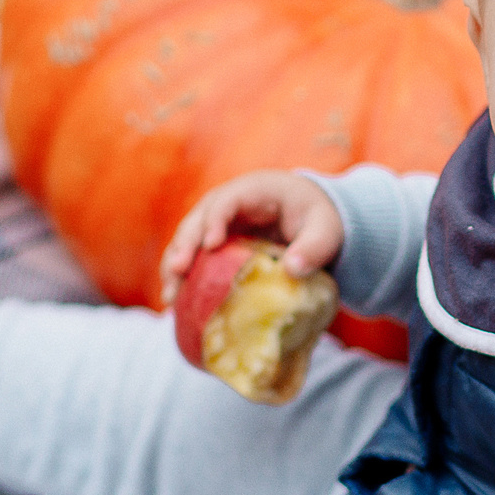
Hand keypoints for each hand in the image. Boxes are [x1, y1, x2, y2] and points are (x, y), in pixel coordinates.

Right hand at [159, 170, 344, 304]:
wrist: (313, 218)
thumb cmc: (319, 218)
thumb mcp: (326, 230)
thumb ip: (314, 248)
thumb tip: (291, 271)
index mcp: (254, 190)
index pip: (227, 200)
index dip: (216, 220)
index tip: (212, 246)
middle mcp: (229, 203)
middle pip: (197, 219)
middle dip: (184, 245)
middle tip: (177, 271)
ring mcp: (218, 223)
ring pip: (187, 239)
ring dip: (175, 266)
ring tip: (169, 297)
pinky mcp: (216, 244)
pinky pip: (194, 258)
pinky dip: (183, 278)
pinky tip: (175, 304)